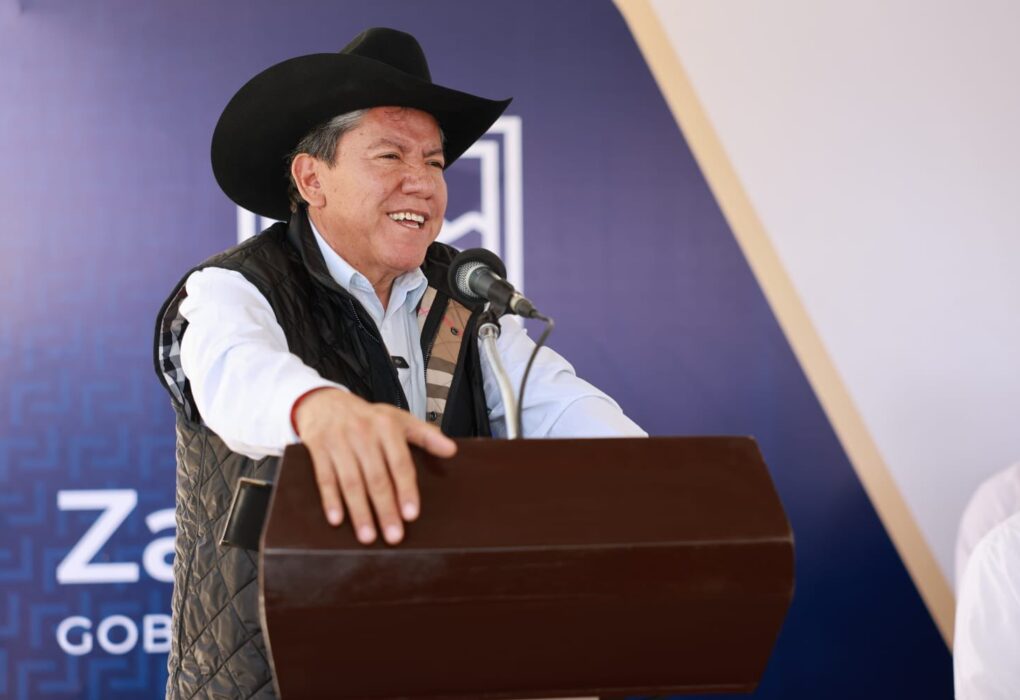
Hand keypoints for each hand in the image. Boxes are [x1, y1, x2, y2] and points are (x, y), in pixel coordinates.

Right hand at [293, 388, 456, 544]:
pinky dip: (331, 500)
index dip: (406, 490)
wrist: (325, 402)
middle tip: (394, 535)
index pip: (400, 463)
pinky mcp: (318, 448)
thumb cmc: (367, 417)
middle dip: (385, 509)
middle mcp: (363, 433)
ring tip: (368, 536)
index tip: (411, 514)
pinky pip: (325, 478)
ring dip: (360, 512)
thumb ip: (426, 435)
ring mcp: (338, 441)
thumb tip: (451, 450)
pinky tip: (337, 520)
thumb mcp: (399, 419)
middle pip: (376, 477)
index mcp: (387, 426)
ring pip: (351, 482)